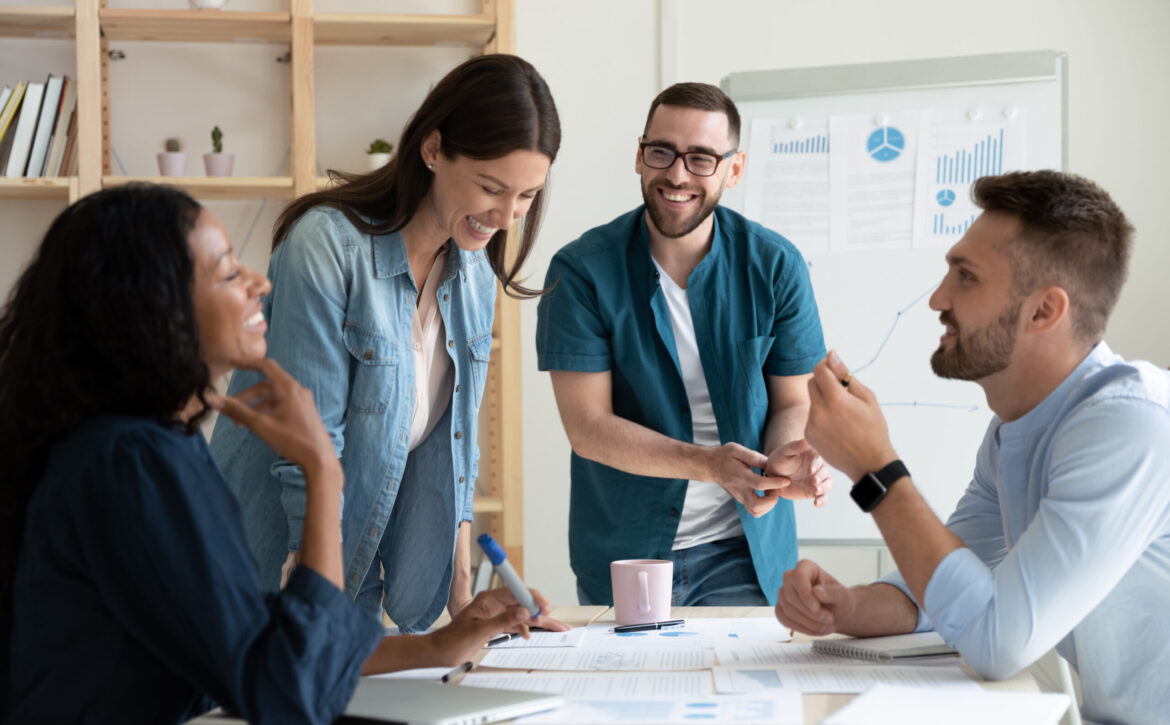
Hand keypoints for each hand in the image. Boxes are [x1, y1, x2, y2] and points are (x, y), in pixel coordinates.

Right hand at [208, 357, 337, 478]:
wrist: (320, 459)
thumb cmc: (293, 441)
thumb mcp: (261, 425)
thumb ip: (237, 411)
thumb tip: (213, 399)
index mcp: (288, 388)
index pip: (266, 366)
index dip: (247, 363)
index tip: (231, 362)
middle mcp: (297, 390)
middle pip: (266, 386)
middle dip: (246, 396)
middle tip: (229, 408)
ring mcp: (302, 402)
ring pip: (273, 398)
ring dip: (255, 406)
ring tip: (239, 423)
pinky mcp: (304, 412)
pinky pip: (281, 405)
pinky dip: (267, 411)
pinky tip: (257, 425)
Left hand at [424, 588, 568, 666]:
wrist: (441, 651)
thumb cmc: (453, 640)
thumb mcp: (480, 631)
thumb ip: (503, 621)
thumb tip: (524, 612)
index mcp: (488, 599)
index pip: (515, 592)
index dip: (532, 597)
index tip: (544, 605)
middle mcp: (494, 604)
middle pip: (522, 602)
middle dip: (539, 611)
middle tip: (555, 621)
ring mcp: (495, 614)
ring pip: (521, 614)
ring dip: (536, 621)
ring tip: (554, 628)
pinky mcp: (495, 624)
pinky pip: (515, 622)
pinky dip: (524, 628)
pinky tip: (529, 634)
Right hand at [706, 443, 787, 516]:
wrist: (711, 466)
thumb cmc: (725, 456)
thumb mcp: (737, 449)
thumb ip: (753, 457)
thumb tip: (769, 463)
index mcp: (740, 476)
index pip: (759, 484)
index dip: (775, 483)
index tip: (786, 480)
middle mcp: (740, 490)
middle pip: (756, 506)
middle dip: (772, 500)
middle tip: (776, 489)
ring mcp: (740, 497)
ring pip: (756, 512)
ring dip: (769, 505)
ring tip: (772, 491)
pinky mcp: (742, 500)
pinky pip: (755, 510)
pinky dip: (765, 506)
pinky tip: (767, 494)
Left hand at [765, 439, 832, 507]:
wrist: (773, 474)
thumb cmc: (779, 459)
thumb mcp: (786, 451)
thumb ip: (796, 446)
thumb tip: (807, 439)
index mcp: (813, 455)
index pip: (820, 459)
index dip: (817, 464)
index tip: (810, 470)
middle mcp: (818, 467)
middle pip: (826, 472)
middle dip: (822, 477)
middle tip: (813, 481)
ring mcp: (817, 480)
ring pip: (828, 484)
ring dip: (824, 488)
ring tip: (816, 491)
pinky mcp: (814, 491)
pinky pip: (823, 497)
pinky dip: (822, 500)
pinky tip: (816, 503)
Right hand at [775, 559, 855, 635]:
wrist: (837, 614)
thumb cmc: (839, 601)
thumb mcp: (843, 596)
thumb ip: (832, 593)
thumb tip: (817, 592)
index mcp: (806, 567)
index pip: (798, 576)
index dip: (805, 593)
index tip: (817, 608)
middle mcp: (791, 578)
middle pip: (791, 596)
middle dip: (810, 613)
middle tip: (829, 620)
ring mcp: (784, 594)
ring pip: (788, 610)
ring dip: (808, 623)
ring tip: (826, 627)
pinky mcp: (781, 608)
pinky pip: (784, 619)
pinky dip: (801, 628)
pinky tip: (815, 630)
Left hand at [805, 351, 897, 481]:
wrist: (869, 464)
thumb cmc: (873, 428)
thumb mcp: (867, 397)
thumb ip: (845, 375)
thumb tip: (831, 354)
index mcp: (835, 399)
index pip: (819, 370)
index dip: (826, 365)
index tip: (834, 368)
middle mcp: (819, 411)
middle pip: (811, 383)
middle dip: (823, 381)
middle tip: (841, 391)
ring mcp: (811, 425)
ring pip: (812, 400)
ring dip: (823, 400)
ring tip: (842, 414)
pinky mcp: (808, 435)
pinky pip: (811, 417)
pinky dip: (821, 416)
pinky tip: (837, 427)